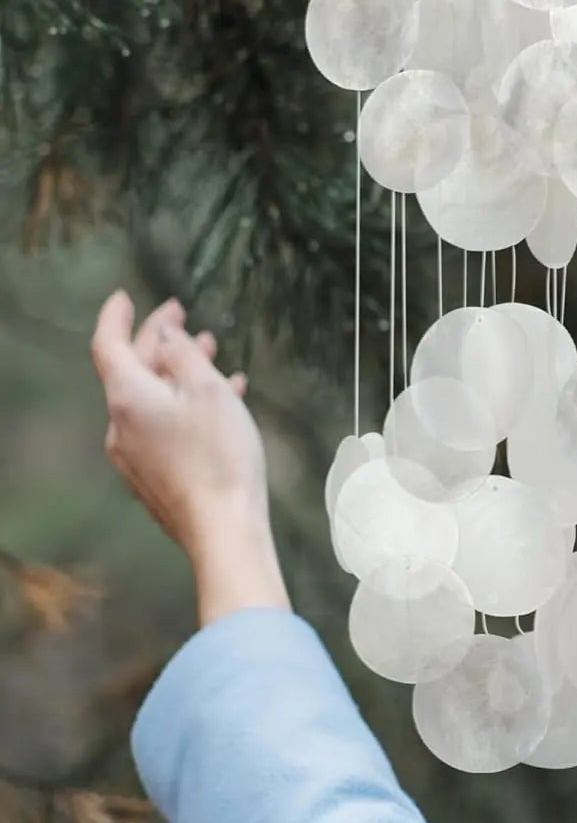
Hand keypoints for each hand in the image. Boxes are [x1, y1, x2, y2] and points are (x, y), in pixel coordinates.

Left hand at [90, 292, 265, 561]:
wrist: (221, 526)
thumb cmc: (219, 454)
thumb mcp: (208, 390)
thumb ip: (183, 355)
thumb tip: (165, 336)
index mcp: (128, 398)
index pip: (108, 345)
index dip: (117, 317)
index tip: (127, 296)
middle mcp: (121, 424)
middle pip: (132, 370)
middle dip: (158, 340)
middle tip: (182, 316)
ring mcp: (135, 453)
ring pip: (152, 397)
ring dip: (177, 370)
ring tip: (210, 351)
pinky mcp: (154, 475)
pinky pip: (163, 424)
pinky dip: (185, 402)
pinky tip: (222, 397)